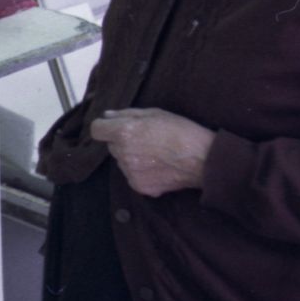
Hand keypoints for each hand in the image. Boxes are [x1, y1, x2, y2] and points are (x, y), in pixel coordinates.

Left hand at [90, 107, 214, 197]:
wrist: (202, 159)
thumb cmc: (180, 131)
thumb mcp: (154, 113)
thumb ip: (126, 114)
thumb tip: (106, 116)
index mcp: (124, 132)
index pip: (96, 130)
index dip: (104, 127)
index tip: (113, 128)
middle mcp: (123, 153)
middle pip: (112, 146)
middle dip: (122, 142)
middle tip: (145, 139)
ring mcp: (130, 172)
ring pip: (122, 162)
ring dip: (132, 157)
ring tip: (155, 154)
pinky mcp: (139, 187)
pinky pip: (132, 176)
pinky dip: (141, 172)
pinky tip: (159, 167)